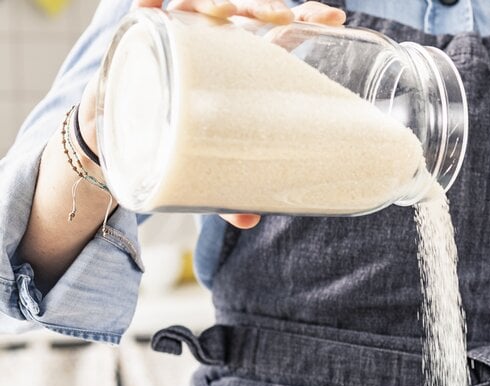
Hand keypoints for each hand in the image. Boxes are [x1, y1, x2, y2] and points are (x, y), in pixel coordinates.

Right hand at [81, 0, 347, 228]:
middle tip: (283, 17)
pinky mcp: (139, 37)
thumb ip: (230, 192)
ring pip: (201, 3)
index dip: (306, 18)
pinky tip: (157, 4)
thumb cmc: (176, 146)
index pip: (279, 29)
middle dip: (265, 5)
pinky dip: (151, 1)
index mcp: (241, 65)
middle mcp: (213, 43)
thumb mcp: (208, 169)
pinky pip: (145, 7)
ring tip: (229, 12)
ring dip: (218, 1)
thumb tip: (251, 219)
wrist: (116, 142)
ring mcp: (177, 36)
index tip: (333, 20)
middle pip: (246, 9)